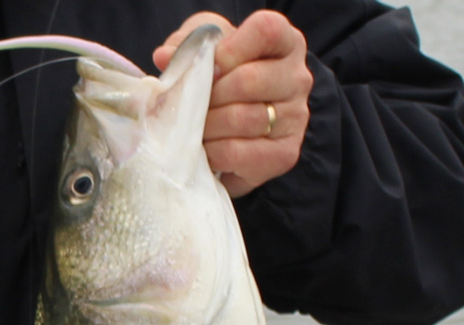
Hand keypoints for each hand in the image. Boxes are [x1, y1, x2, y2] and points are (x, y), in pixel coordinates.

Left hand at [153, 11, 312, 197]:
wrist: (232, 129)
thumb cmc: (221, 80)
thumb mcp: (206, 49)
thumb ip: (188, 45)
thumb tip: (165, 57)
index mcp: (286, 43)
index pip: (266, 31)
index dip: (229, 49)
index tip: (209, 66)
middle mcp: (298, 78)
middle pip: (248, 81)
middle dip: (209, 95)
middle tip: (190, 104)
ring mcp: (296, 118)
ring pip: (243, 119)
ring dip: (207, 125)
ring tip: (194, 126)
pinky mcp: (285, 154)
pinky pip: (238, 153)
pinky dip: (212, 152)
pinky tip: (206, 148)